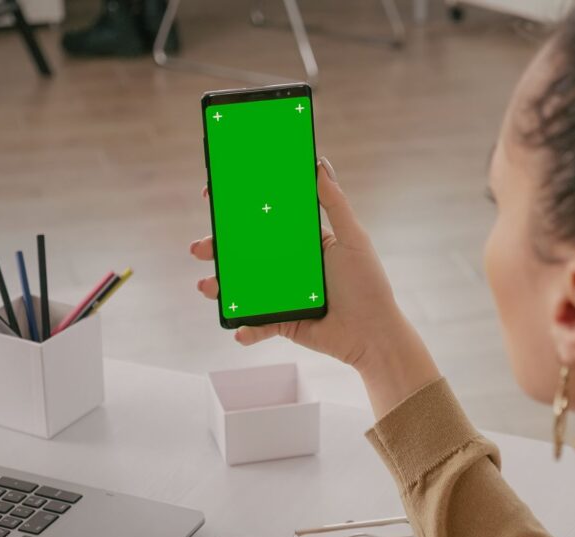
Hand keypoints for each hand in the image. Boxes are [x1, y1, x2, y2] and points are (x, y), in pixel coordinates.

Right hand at [190, 158, 440, 416]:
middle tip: (200, 247)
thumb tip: (319, 163)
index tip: (214, 195)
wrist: (374, 335)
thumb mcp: (353, 238)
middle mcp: (288, 266)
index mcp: (303, 242)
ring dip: (219, 287)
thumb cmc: (368, 285)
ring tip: (208, 287)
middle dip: (217, 248)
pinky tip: (238, 330)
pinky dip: (244, 328)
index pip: (266, 220)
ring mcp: (282, 294)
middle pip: (245, 252)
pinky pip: (256, 324)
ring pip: (242, 286)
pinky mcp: (282, 322)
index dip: (239, 209)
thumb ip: (334, 202)